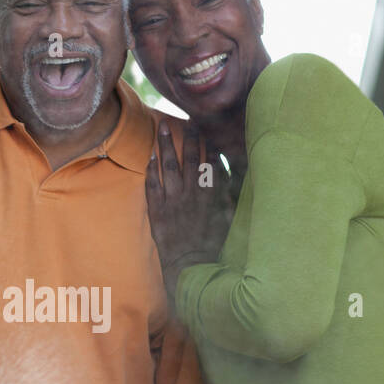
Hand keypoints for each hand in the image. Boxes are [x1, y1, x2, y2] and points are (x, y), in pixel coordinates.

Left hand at [145, 120, 234, 298]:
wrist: (190, 266)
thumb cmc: (214, 244)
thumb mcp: (230, 218)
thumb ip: (230, 194)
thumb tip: (232, 172)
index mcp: (211, 194)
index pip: (210, 160)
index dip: (208, 142)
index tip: (206, 126)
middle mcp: (191, 192)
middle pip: (188, 157)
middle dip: (188, 135)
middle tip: (186, 118)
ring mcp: (172, 200)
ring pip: (168, 165)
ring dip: (165, 144)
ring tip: (162, 126)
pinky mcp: (157, 210)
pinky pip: (152, 184)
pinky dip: (151, 169)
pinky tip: (151, 156)